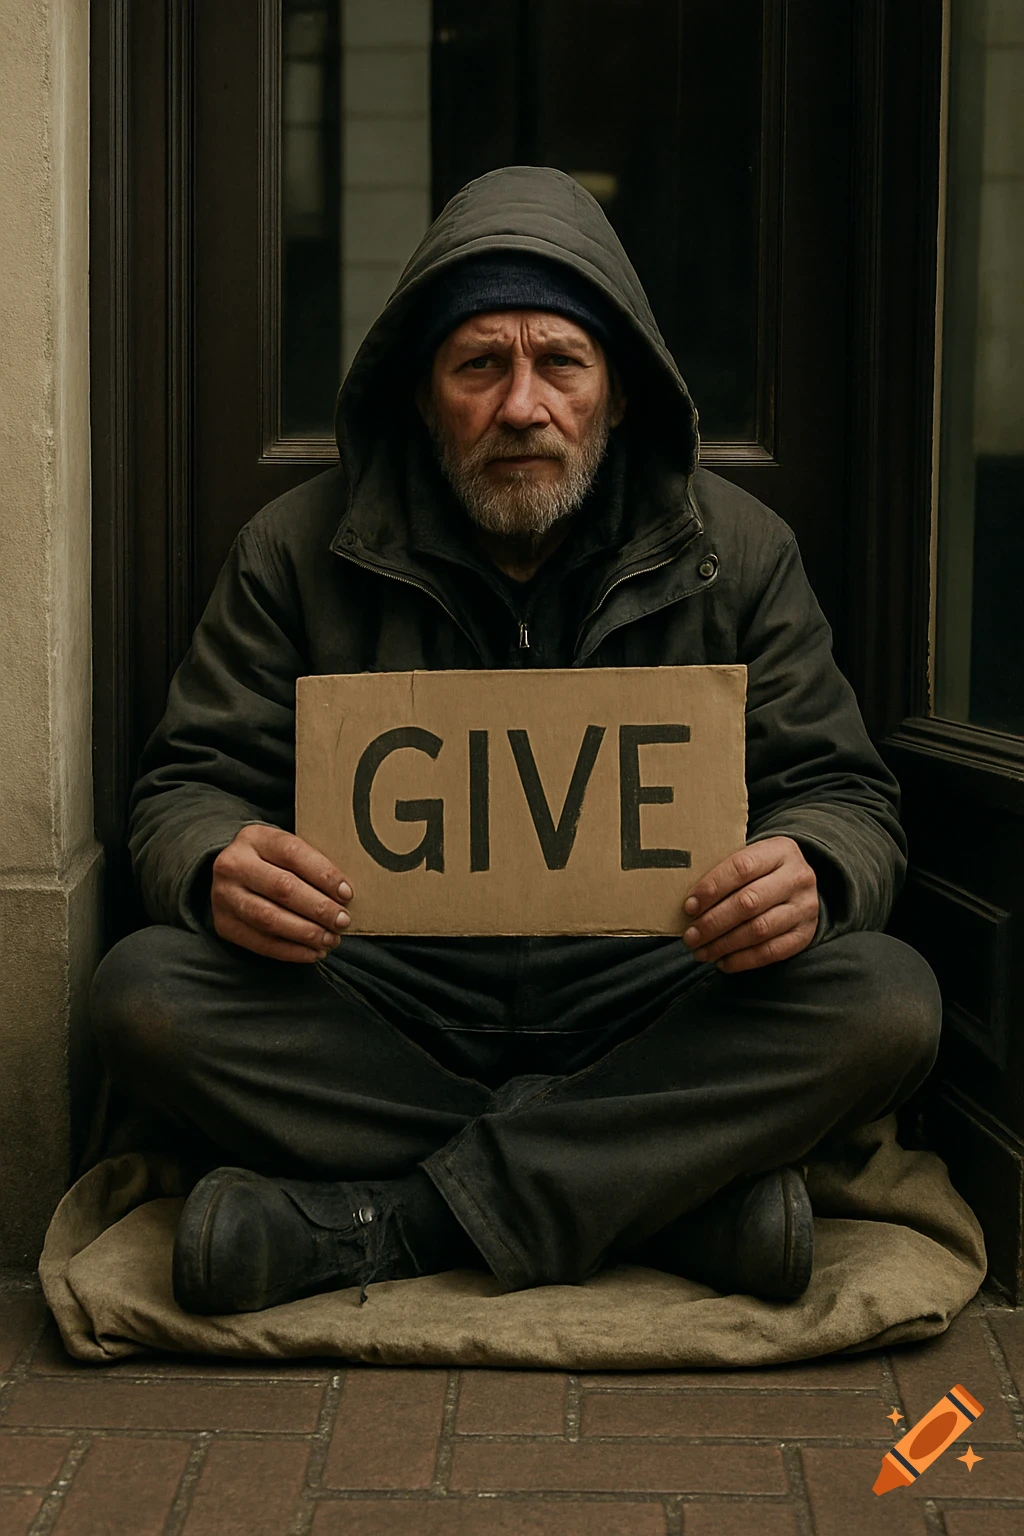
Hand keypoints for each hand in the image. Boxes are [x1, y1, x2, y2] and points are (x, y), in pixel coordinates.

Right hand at [211, 825, 352, 962]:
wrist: (229, 875)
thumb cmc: (271, 862)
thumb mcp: (284, 850)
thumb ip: (310, 864)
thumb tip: (344, 894)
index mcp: (255, 838)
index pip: (293, 853)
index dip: (323, 875)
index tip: (347, 894)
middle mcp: (234, 865)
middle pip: (282, 888)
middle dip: (318, 908)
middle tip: (342, 921)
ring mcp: (224, 896)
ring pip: (270, 919)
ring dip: (306, 933)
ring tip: (330, 940)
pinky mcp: (224, 925)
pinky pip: (261, 943)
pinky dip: (291, 951)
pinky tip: (313, 953)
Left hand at [682, 836, 817, 973]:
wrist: (800, 883)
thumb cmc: (762, 871)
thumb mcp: (750, 858)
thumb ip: (724, 872)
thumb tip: (689, 902)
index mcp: (779, 851)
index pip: (741, 868)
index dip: (712, 888)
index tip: (689, 907)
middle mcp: (797, 878)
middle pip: (749, 902)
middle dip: (713, 923)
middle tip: (690, 937)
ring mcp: (805, 907)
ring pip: (759, 930)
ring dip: (724, 944)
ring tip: (702, 951)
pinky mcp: (806, 933)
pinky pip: (772, 951)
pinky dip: (743, 960)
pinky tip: (723, 962)